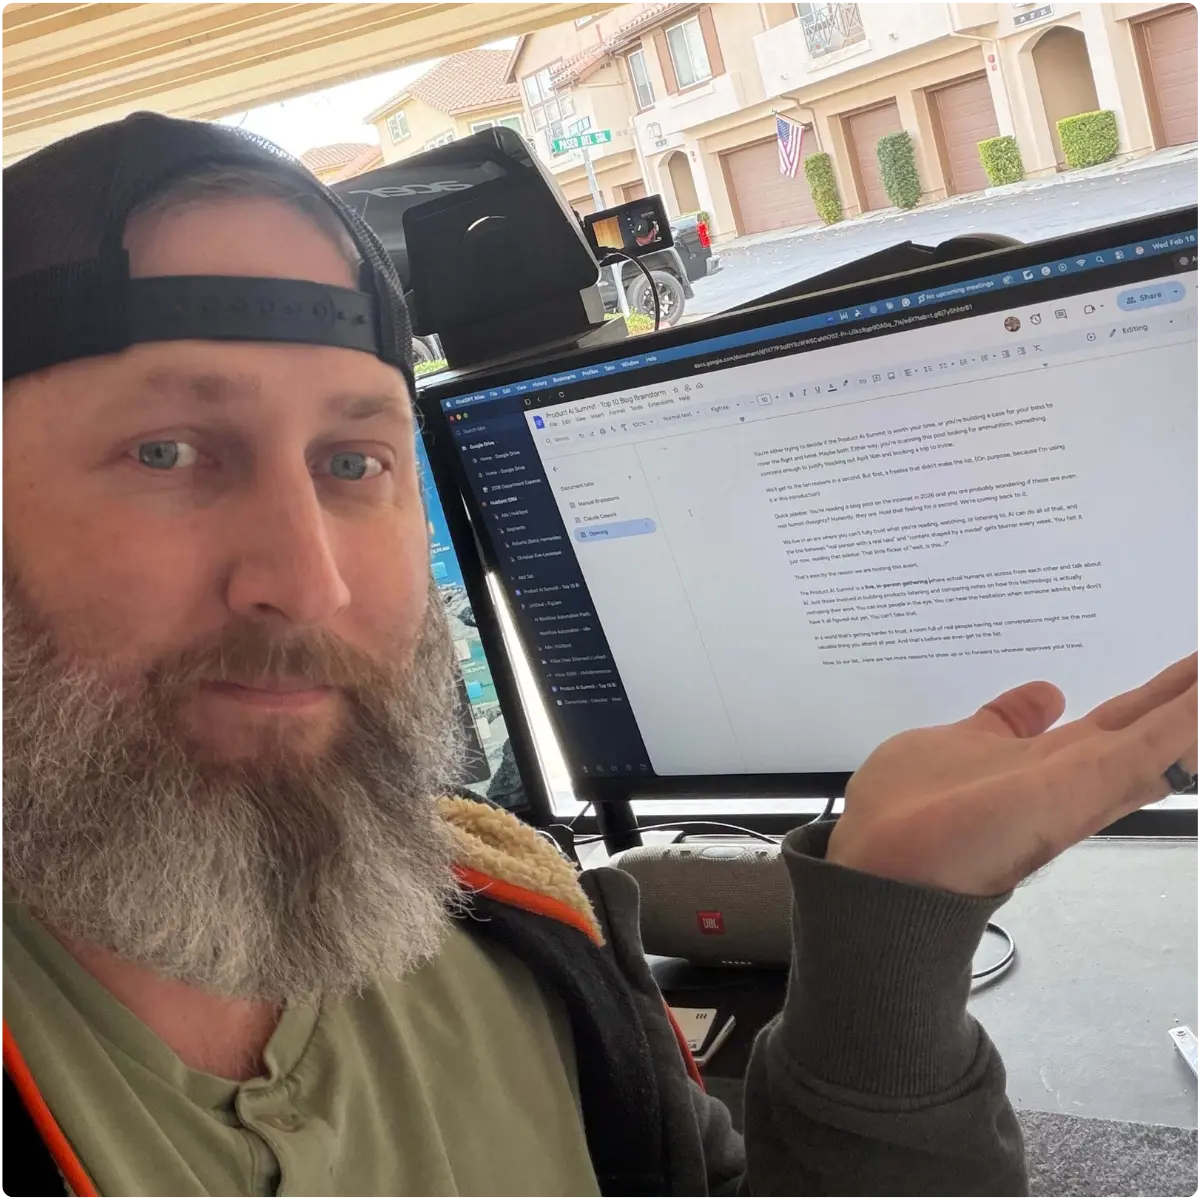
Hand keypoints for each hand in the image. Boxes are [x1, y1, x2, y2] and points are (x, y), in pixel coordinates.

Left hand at [827, 653, 1197, 896]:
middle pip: (1148, 726)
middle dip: (1187, 696)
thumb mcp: (958, 743)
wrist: (885, 866)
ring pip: (1163, 735)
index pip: (1114, 725)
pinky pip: (1153, 745)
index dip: (1153, 700)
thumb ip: (1005, 721)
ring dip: (1193, 705)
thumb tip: (1047, 695)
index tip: (1187, 676)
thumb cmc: (906, 812)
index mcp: (1043, 762)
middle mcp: (1071, 774)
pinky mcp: (1085, 784)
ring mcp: (1083, 781)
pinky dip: (1187, 718)